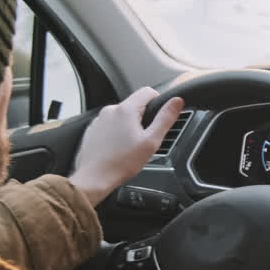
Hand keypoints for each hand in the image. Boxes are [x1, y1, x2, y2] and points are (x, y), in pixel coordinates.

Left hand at [70, 88, 183, 205]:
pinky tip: (117, 148)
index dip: (158, 101)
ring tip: (129, 146)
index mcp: (126, 110)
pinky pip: (109, 125)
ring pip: (121, 115)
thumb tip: (177, 102)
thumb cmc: (122, 162)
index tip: (158, 117)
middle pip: (134, 104)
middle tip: (144, 138)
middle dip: (143, 118)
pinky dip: (116, 133)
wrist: (95, 178)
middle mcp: (110, 110)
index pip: (147, 91)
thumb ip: (165, 118)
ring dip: (128, 126)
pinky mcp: (93, 129)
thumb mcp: (151, 141)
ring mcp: (99, 120)